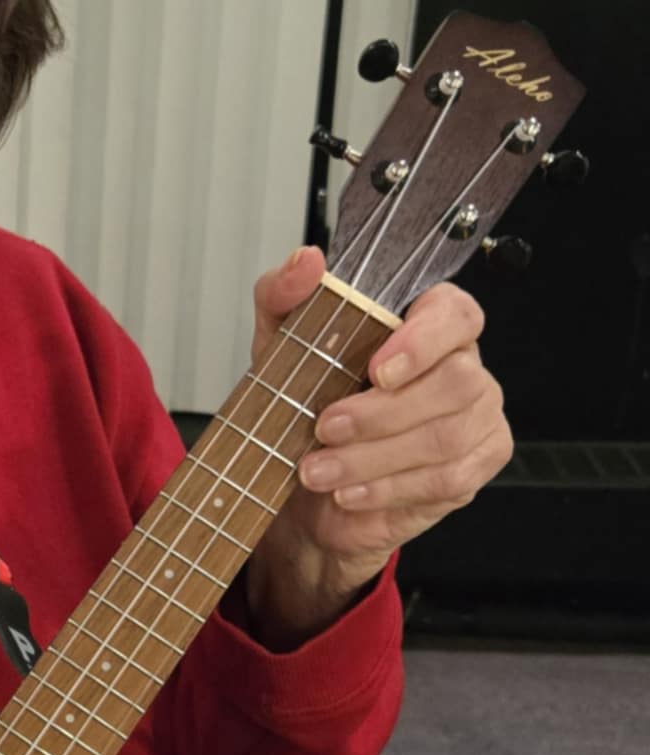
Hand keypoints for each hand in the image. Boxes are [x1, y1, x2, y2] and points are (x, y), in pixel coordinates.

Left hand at [244, 245, 512, 644]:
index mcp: (429, 325)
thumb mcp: (278, 348)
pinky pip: (444, 480)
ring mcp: (476, 421)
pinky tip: (350, 492)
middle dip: (380, 413)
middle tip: (324, 428)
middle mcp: (463, 368)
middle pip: (454, 382)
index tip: (376, 368)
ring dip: (372, 458)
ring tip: (319, 469)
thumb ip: (284, 295)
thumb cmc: (304, 409)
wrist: (304, 489)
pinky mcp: (471, 471)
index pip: (456, 314)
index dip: (423, 340)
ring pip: (444, 437)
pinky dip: (387, 489)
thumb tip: (306, 262)